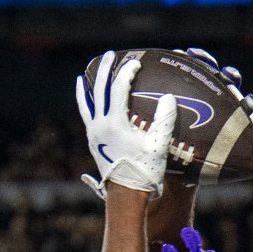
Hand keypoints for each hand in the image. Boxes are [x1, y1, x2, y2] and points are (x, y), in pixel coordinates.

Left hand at [76, 51, 174, 194]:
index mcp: (115, 123)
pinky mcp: (93, 143)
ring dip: (88, 87)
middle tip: (110, 55)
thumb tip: (168, 97)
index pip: (119, 88)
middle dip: (106, 70)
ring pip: (87, 103)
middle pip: (100, 90)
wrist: (126, 197)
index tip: (136, 63)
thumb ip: (165, 119)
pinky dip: (84, 104)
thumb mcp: (158, 144)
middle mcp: (99, 126)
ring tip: (85, 76)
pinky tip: (86, 101)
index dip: (127, 72)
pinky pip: (86, 116)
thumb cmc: (145, 171)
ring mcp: (94, 134)